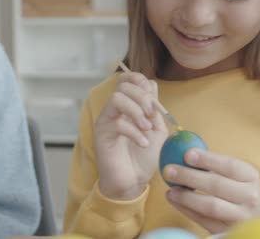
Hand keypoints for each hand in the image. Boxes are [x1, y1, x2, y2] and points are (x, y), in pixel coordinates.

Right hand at [94, 72, 168, 200]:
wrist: (134, 181)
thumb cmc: (145, 157)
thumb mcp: (157, 129)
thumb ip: (154, 108)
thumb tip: (150, 85)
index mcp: (128, 106)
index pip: (126, 78)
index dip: (139, 79)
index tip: (152, 96)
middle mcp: (114, 110)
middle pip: (123, 85)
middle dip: (142, 97)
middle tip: (151, 115)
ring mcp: (106, 120)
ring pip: (117, 98)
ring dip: (136, 111)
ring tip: (146, 129)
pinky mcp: (102, 134)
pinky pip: (117, 123)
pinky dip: (134, 132)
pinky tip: (143, 143)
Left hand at [163, 150, 259, 233]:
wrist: (259, 221)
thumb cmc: (241, 191)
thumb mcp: (239, 176)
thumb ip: (216, 165)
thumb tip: (185, 151)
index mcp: (251, 176)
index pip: (230, 165)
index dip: (208, 159)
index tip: (187, 154)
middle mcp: (250, 196)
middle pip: (217, 185)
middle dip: (190, 176)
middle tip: (169, 170)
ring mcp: (241, 217)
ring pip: (211, 206)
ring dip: (187, 197)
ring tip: (170, 190)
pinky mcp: (229, 232)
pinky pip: (205, 221)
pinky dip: (188, 210)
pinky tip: (175, 201)